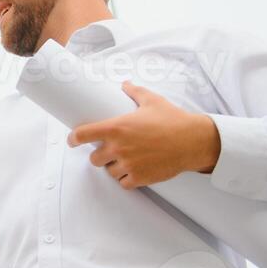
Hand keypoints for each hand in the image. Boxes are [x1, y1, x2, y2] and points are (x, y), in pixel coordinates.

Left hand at [66, 80, 220, 189]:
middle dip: (99, 155)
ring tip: (123, 161)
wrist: (193, 141)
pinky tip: (132, 172)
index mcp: (116, 128)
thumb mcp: (152, 101)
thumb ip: (135, 92)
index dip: (73, 138)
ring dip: (113, 167)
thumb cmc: (173, 119)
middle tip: (108, 151)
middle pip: (94, 159)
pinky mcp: (140, 178)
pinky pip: (123, 183)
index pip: (82, 135)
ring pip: (109, 172)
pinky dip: (126, 179)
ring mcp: (128, 164)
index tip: (73, 140)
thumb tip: (126, 84)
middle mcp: (118, 147)